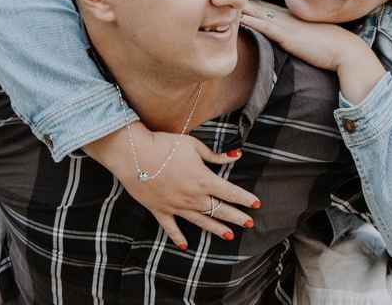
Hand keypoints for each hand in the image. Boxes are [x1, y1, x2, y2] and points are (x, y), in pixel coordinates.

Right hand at [84, 123, 260, 249]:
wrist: (135, 155)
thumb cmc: (165, 146)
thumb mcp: (194, 145)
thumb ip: (215, 155)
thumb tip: (236, 156)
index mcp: (203, 180)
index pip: (230, 192)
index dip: (245, 198)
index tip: (256, 204)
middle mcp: (192, 197)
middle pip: (219, 210)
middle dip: (236, 217)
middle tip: (249, 223)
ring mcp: (176, 206)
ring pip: (200, 221)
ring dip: (215, 228)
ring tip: (229, 235)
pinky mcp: (160, 210)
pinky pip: (172, 228)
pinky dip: (179, 238)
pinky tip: (186, 246)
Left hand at [241, 0, 385, 104]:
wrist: (344, 50)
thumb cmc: (332, 46)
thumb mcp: (311, 36)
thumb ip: (298, 35)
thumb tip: (292, 40)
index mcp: (290, 15)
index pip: (263, 6)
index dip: (247, 3)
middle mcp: (285, 16)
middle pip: (256, 5)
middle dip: (238, 1)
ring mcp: (285, 24)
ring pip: (255, 12)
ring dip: (238, 9)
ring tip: (219, 4)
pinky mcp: (285, 35)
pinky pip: (262, 25)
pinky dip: (248, 21)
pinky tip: (235, 19)